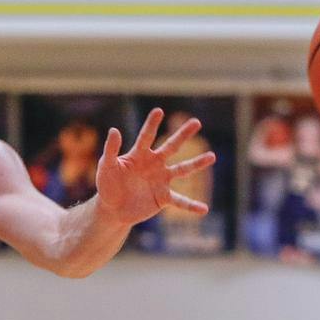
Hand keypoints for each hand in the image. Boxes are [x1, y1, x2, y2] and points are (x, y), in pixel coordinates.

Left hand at [92, 108, 216, 224]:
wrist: (112, 209)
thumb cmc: (107, 185)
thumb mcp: (106, 167)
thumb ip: (111, 150)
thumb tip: (114, 130)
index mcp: (139, 155)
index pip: (146, 137)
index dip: (152, 124)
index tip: (159, 111)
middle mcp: (154, 164)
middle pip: (171, 147)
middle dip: (183, 135)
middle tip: (196, 122)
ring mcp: (161, 180)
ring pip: (182, 170)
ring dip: (197, 163)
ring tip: (212, 156)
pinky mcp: (163, 198)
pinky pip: (180, 201)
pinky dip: (191, 205)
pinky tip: (204, 209)